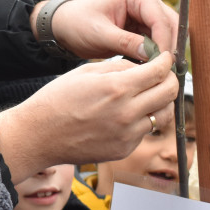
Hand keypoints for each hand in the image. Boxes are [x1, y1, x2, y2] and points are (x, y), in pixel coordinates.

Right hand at [0, 52, 177, 181]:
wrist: (39, 135)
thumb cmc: (57, 100)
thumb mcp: (86, 72)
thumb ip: (118, 68)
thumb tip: (143, 66)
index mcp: (117, 88)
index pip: (159, 71)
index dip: (166, 61)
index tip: (165, 59)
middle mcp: (127, 113)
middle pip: (169, 93)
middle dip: (169, 80)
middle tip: (162, 75)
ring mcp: (127, 135)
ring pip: (162, 115)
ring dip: (159, 102)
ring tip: (145, 95)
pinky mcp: (124, 150)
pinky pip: (145, 131)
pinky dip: (141, 120)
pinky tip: (125, 114)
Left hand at [31, 0, 177, 61]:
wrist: (65, 27)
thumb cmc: (77, 23)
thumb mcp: (99, 34)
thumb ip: (124, 42)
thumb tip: (152, 55)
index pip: (161, 19)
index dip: (164, 42)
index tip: (161, 65)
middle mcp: (147, 3)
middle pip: (171, 27)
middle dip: (169, 49)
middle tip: (165, 73)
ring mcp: (147, 18)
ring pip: (168, 38)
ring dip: (164, 56)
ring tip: (157, 75)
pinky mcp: (143, 32)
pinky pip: (158, 46)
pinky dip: (156, 59)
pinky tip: (149, 72)